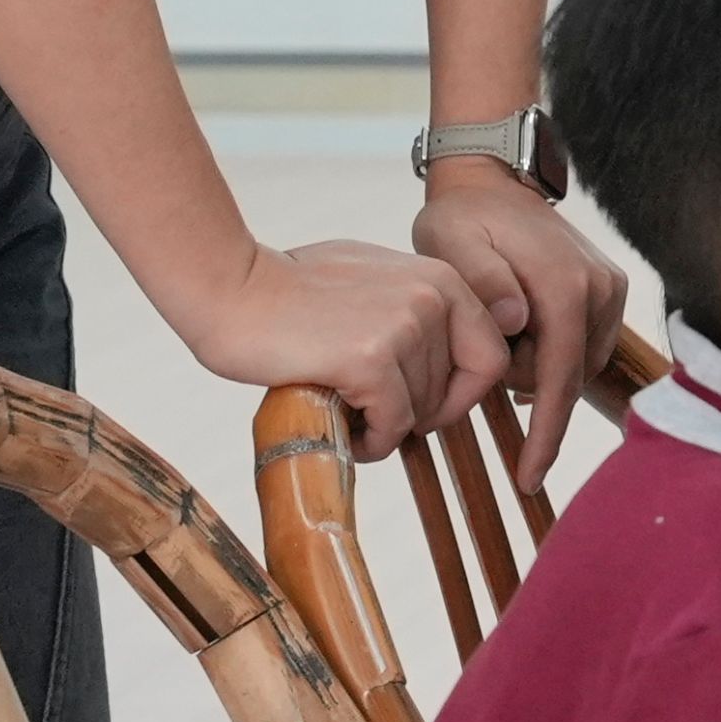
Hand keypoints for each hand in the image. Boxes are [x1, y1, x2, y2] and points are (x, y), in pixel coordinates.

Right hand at [176, 239, 507, 454]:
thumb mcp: (372, 280)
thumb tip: (441, 360)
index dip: (464, 393)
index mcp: (440, 278)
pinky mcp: (370, 358)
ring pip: (422, 411)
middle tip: (378, 418)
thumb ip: (414, 309)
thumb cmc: (288, 289)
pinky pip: (393, 425)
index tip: (428, 408)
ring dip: (388, 429)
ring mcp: (404, 326)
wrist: (229, 288)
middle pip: (457, 390)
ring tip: (349, 418)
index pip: (491, 353)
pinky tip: (347, 435)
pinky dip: (373, 443)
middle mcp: (432, 297)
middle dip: (420, 414)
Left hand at [414, 167, 629, 485]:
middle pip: (565, 376)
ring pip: (575, 365)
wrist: (491, 182)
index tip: (528, 477)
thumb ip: (482, 284)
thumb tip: (517, 321)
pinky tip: (517, 332)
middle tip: (476, 347)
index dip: (545, 434)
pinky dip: (549, 353)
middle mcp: (600, 289)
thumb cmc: (462, 219)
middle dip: (522, 383)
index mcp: (564, 285)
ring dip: (535, 367)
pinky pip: (581, 347)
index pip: (558, 378)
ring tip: (496, 330)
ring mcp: (609, 289)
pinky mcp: (608, 291)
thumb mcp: (451, 245)